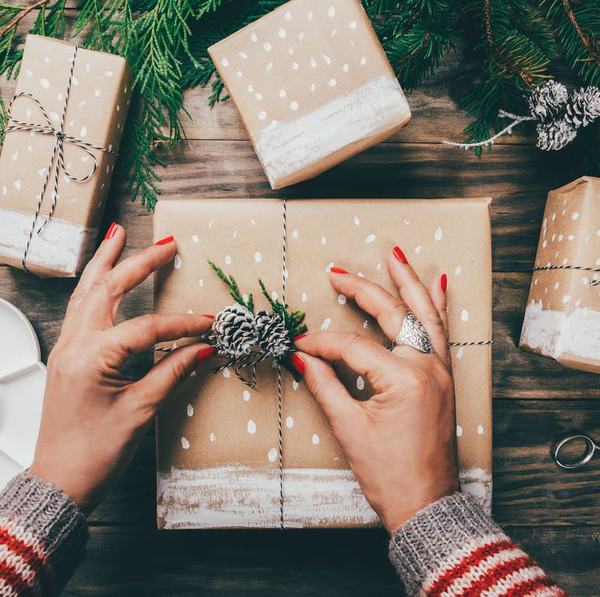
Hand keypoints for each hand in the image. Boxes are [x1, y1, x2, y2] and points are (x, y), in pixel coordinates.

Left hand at [29, 225, 215, 512]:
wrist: (60, 480)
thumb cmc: (96, 452)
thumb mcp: (140, 410)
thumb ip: (173, 372)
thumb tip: (204, 349)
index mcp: (92, 358)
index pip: (147, 328)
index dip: (183, 324)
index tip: (210, 324)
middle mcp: (74, 344)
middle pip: (108, 289)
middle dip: (138, 262)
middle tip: (165, 244)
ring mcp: (66, 347)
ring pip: (86, 292)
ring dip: (105, 262)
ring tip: (118, 236)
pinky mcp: (66, 355)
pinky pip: (79, 308)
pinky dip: (93, 286)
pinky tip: (102, 277)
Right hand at [293, 248, 457, 533]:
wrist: (426, 504)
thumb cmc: (390, 474)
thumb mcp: (350, 428)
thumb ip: (325, 384)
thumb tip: (301, 356)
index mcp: (404, 379)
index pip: (352, 346)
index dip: (321, 343)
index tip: (298, 344)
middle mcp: (428, 367)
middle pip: (392, 315)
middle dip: (362, 290)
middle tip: (337, 272)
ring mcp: (441, 370)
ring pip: (425, 314)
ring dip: (409, 282)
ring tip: (395, 255)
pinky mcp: (444, 377)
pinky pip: (442, 332)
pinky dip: (437, 306)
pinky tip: (438, 284)